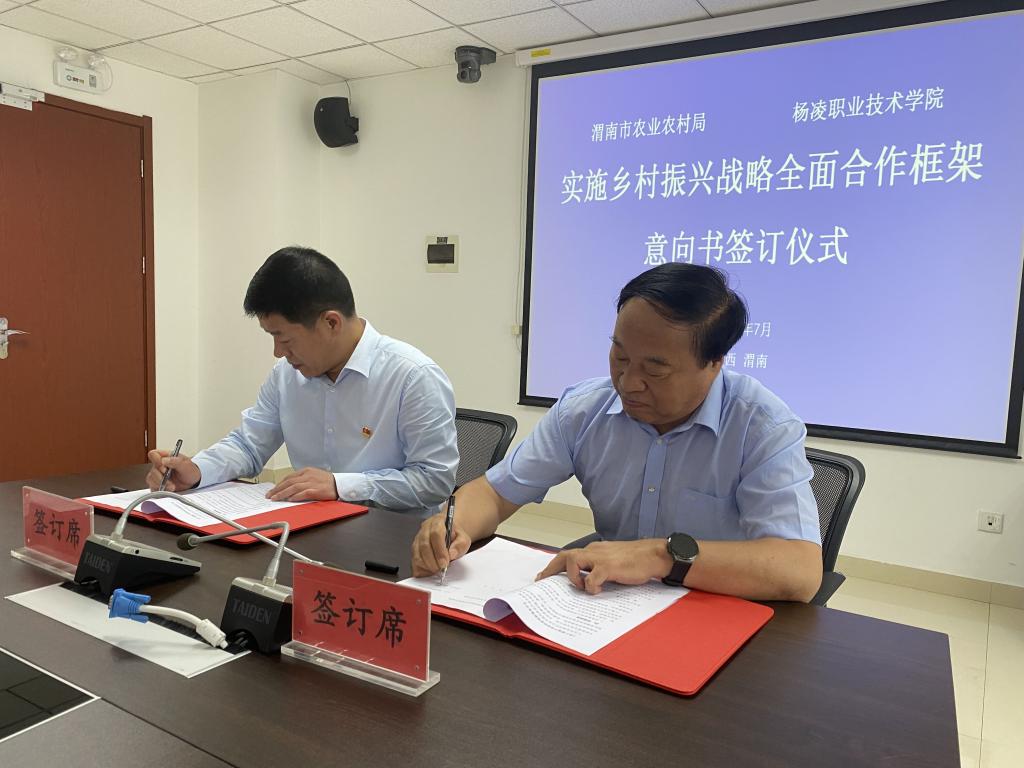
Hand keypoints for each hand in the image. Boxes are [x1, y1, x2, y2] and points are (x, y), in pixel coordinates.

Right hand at [146, 449, 200, 491]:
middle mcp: (159, 465)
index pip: (153, 454)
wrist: (193, 481)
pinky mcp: (157, 485)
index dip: (156, 461)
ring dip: (161, 484)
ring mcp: (157, 475)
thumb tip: (164, 460)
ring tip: (172, 486)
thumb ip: (175, 461)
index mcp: (165, 457)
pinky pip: (153, 487)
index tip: (165, 468)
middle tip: (170, 480)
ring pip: (151, 479)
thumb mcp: (186, 464)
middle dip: (161, 477)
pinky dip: (161, 489)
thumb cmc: (189, 470)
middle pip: (152, 470)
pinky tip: (169, 489)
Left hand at [266, 468, 337, 501]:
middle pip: (289, 482)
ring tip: (275, 498)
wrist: (340, 484)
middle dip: (277, 489)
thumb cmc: (327, 481)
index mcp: (306, 471)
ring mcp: (312, 483)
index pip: (289, 477)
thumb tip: (290, 488)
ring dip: (283, 493)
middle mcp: (307, 475)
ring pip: (293, 488)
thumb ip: (302, 480)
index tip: (273, 490)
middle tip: (269, 495)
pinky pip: (303, 493)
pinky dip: (295, 496)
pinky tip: (289, 499)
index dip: (279, 484)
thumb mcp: (313, 476)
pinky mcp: (316, 490)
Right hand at [411, 508, 471, 576]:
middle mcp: (425, 529)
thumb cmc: (455, 536)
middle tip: (441, 569)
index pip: (436, 534)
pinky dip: (422, 569)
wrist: (449, 534)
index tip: (445, 563)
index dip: (440, 550)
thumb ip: (460, 545)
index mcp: (438, 522)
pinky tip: (431, 571)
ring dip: (427, 566)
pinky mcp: (414, 550)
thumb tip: (451, 554)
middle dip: (433, 561)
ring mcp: (417, 540)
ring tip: (437, 570)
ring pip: (417, 554)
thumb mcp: (463, 538)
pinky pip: (414, 562)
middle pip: (424, 545)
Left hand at [536, 539, 672, 594]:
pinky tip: (598, 590)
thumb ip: (598, 567)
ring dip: (573, 577)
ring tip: (583, 588)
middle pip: (565, 555)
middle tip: (543, 581)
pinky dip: (590, 586)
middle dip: (551, 569)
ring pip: (573, 561)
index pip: (569, 554)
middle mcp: (594, 551)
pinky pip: (591, 577)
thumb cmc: (637, 559)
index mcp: (595, 550)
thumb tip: (587, 582)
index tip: (545, 576)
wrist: (655, 555)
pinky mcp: (609, 567)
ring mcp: (601, 558)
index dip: (555, 565)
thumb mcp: (613, 561)